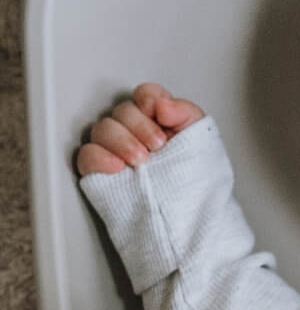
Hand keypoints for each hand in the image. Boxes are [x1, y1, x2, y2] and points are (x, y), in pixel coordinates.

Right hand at [76, 82, 205, 174]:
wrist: (191, 214)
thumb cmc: (195, 179)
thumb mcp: (202, 140)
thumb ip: (184, 113)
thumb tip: (161, 104)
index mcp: (159, 121)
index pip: (145, 96)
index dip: (149, 99)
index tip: (160, 116)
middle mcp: (135, 132)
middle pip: (122, 110)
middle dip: (140, 126)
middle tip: (158, 146)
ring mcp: (116, 151)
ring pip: (102, 129)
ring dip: (123, 141)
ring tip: (142, 160)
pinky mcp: (102, 171)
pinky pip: (87, 155)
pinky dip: (100, 158)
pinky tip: (119, 167)